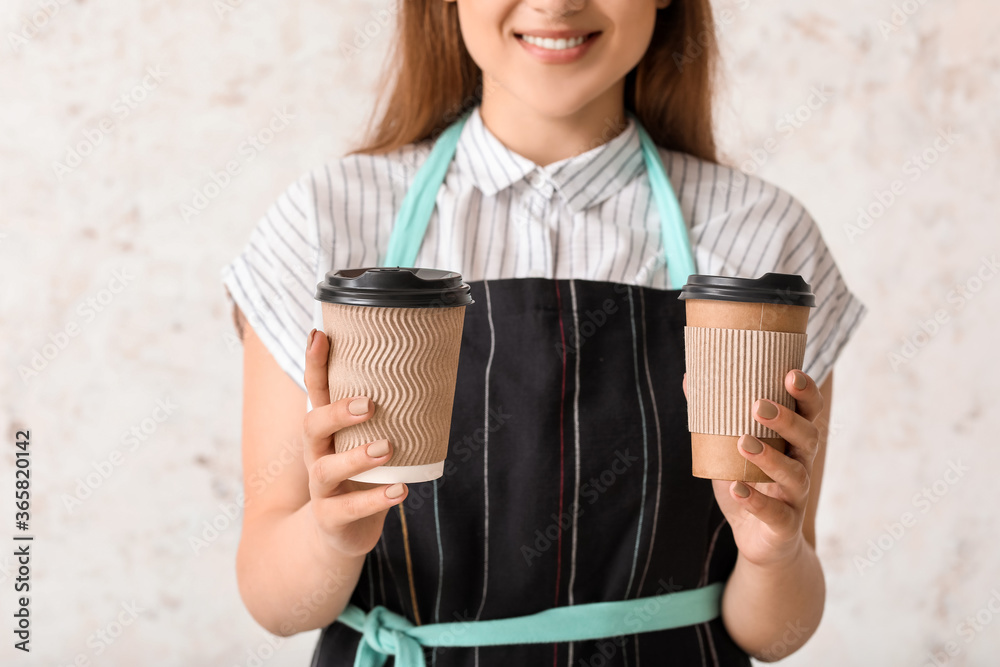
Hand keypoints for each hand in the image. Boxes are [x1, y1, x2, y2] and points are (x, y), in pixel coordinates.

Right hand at [303, 328, 407, 557]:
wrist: (339, 534)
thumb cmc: (362, 477)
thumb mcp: (367, 444)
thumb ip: (389, 417)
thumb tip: (432, 374)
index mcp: (325, 431)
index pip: (315, 392)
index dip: (315, 364)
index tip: (320, 334)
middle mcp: (316, 455)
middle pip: (311, 426)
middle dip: (337, 412)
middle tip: (369, 404)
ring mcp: (320, 488)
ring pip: (326, 470)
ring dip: (356, 458)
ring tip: (387, 448)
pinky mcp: (330, 518)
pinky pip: (347, 510)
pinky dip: (375, 500)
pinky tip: (399, 491)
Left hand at [683, 370, 823, 567]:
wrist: (759, 540)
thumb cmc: (747, 484)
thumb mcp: (727, 450)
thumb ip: (713, 417)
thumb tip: (688, 377)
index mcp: (792, 443)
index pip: (809, 413)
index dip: (806, 393)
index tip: (791, 373)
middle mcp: (801, 466)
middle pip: (808, 438)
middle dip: (787, 420)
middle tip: (759, 405)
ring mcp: (795, 497)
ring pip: (794, 474)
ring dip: (770, 457)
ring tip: (743, 442)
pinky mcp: (785, 526)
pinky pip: (776, 514)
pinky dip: (756, 501)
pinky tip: (736, 489)